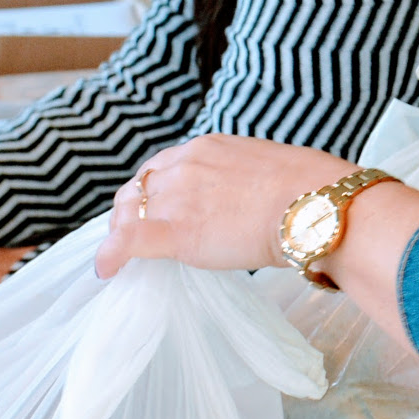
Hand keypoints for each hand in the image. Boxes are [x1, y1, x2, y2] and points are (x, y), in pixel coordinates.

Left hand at [95, 136, 356, 276]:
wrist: (313, 204)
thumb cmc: (308, 190)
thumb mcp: (266, 168)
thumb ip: (241, 180)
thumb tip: (245, 199)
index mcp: (205, 147)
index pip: (161, 166)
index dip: (150, 191)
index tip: (151, 207)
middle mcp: (184, 166)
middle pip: (139, 189)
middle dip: (130, 212)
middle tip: (129, 235)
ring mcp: (178, 197)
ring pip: (129, 214)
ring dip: (121, 234)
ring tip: (119, 256)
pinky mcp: (177, 231)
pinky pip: (129, 241)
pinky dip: (111, 255)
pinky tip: (105, 270)